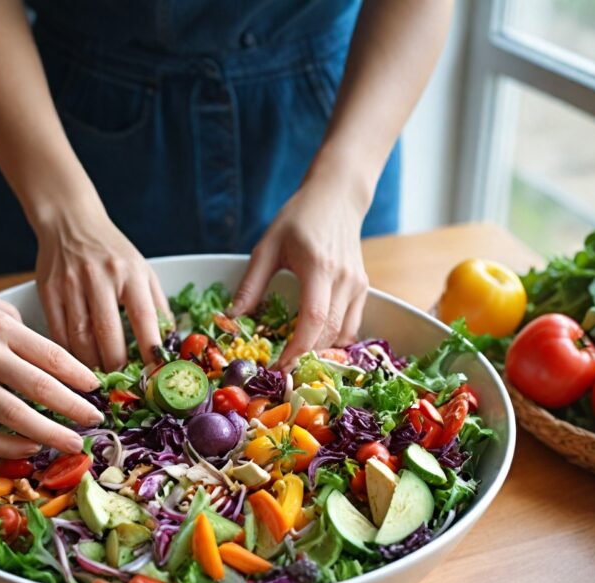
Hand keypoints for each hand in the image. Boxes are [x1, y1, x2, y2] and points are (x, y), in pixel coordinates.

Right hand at [0, 265, 103, 457]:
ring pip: (13, 416)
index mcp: (0, 325)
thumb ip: (14, 326)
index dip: (80, 377)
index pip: (53, 356)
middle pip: (42, 389)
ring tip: (71, 442)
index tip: (96, 389)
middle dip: (75, 409)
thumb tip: (40, 352)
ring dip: (48, 433)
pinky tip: (26, 446)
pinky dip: (4, 444)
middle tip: (95, 422)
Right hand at [34, 201, 170, 369]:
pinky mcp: (48, 290)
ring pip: (80, 337)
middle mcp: (100, 277)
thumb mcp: (143, 270)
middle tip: (122, 388)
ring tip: (99, 382)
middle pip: (108, 334)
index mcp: (130, 272)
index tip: (155, 375)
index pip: (144, 319)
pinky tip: (74, 367)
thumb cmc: (112, 251)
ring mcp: (71, 283)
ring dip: (90, 366)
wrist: (70, 221)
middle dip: (117, 366)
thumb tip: (169, 344)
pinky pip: (57, 331)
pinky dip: (67, 354)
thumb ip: (157, 305)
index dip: (150, 352)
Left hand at [230, 178, 368, 368]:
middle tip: (281, 372)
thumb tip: (232, 317)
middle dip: (305, 357)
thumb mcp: (267, 247)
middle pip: (329, 332)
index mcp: (318, 267)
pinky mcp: (362, 288)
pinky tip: (313, 344)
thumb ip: (251, 284)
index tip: (279, 366)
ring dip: (320, 352)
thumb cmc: (298, 218)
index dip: (297, 348)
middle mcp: (344, 279)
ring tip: (294, 361)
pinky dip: (333, 340)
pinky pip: (351, 325)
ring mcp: (357, 285)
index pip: (314, 318)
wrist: (337, 198)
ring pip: (343, 334)